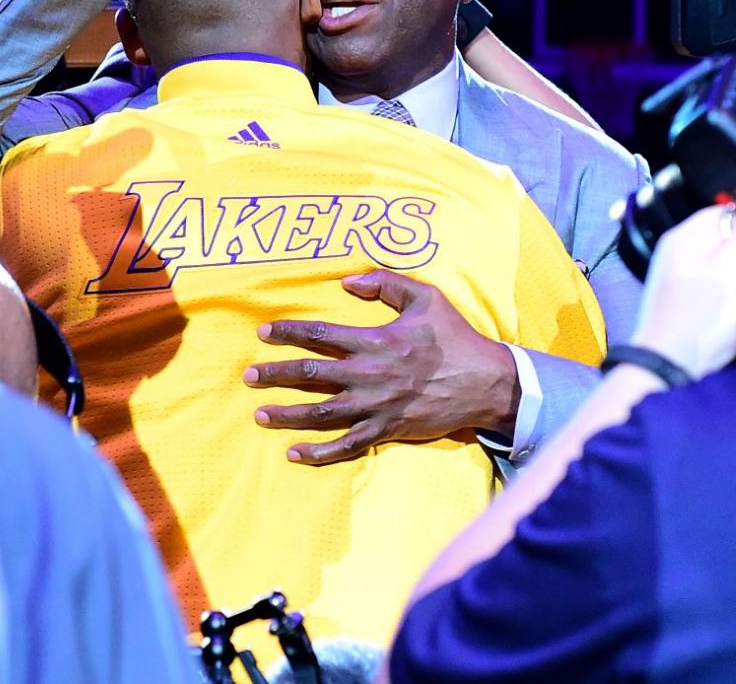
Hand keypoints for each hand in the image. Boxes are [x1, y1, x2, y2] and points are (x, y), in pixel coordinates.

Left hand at [244, 271, 518, 465]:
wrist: (487, 383)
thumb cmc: (456, 338)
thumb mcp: (426, 298)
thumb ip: (385, 284)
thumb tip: (346, 282)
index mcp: (376, 341)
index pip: (321, 336)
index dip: (289, 333)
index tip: (264, 333)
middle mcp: (370, 376)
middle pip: (312, 376)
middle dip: (276, 375)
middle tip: (248, 376)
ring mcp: (377, 407)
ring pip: (322, 414)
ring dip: (288, 415)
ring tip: (260, 413)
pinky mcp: (387, 430)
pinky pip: (347, 445)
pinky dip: (320, 452)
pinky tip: (295, 453)